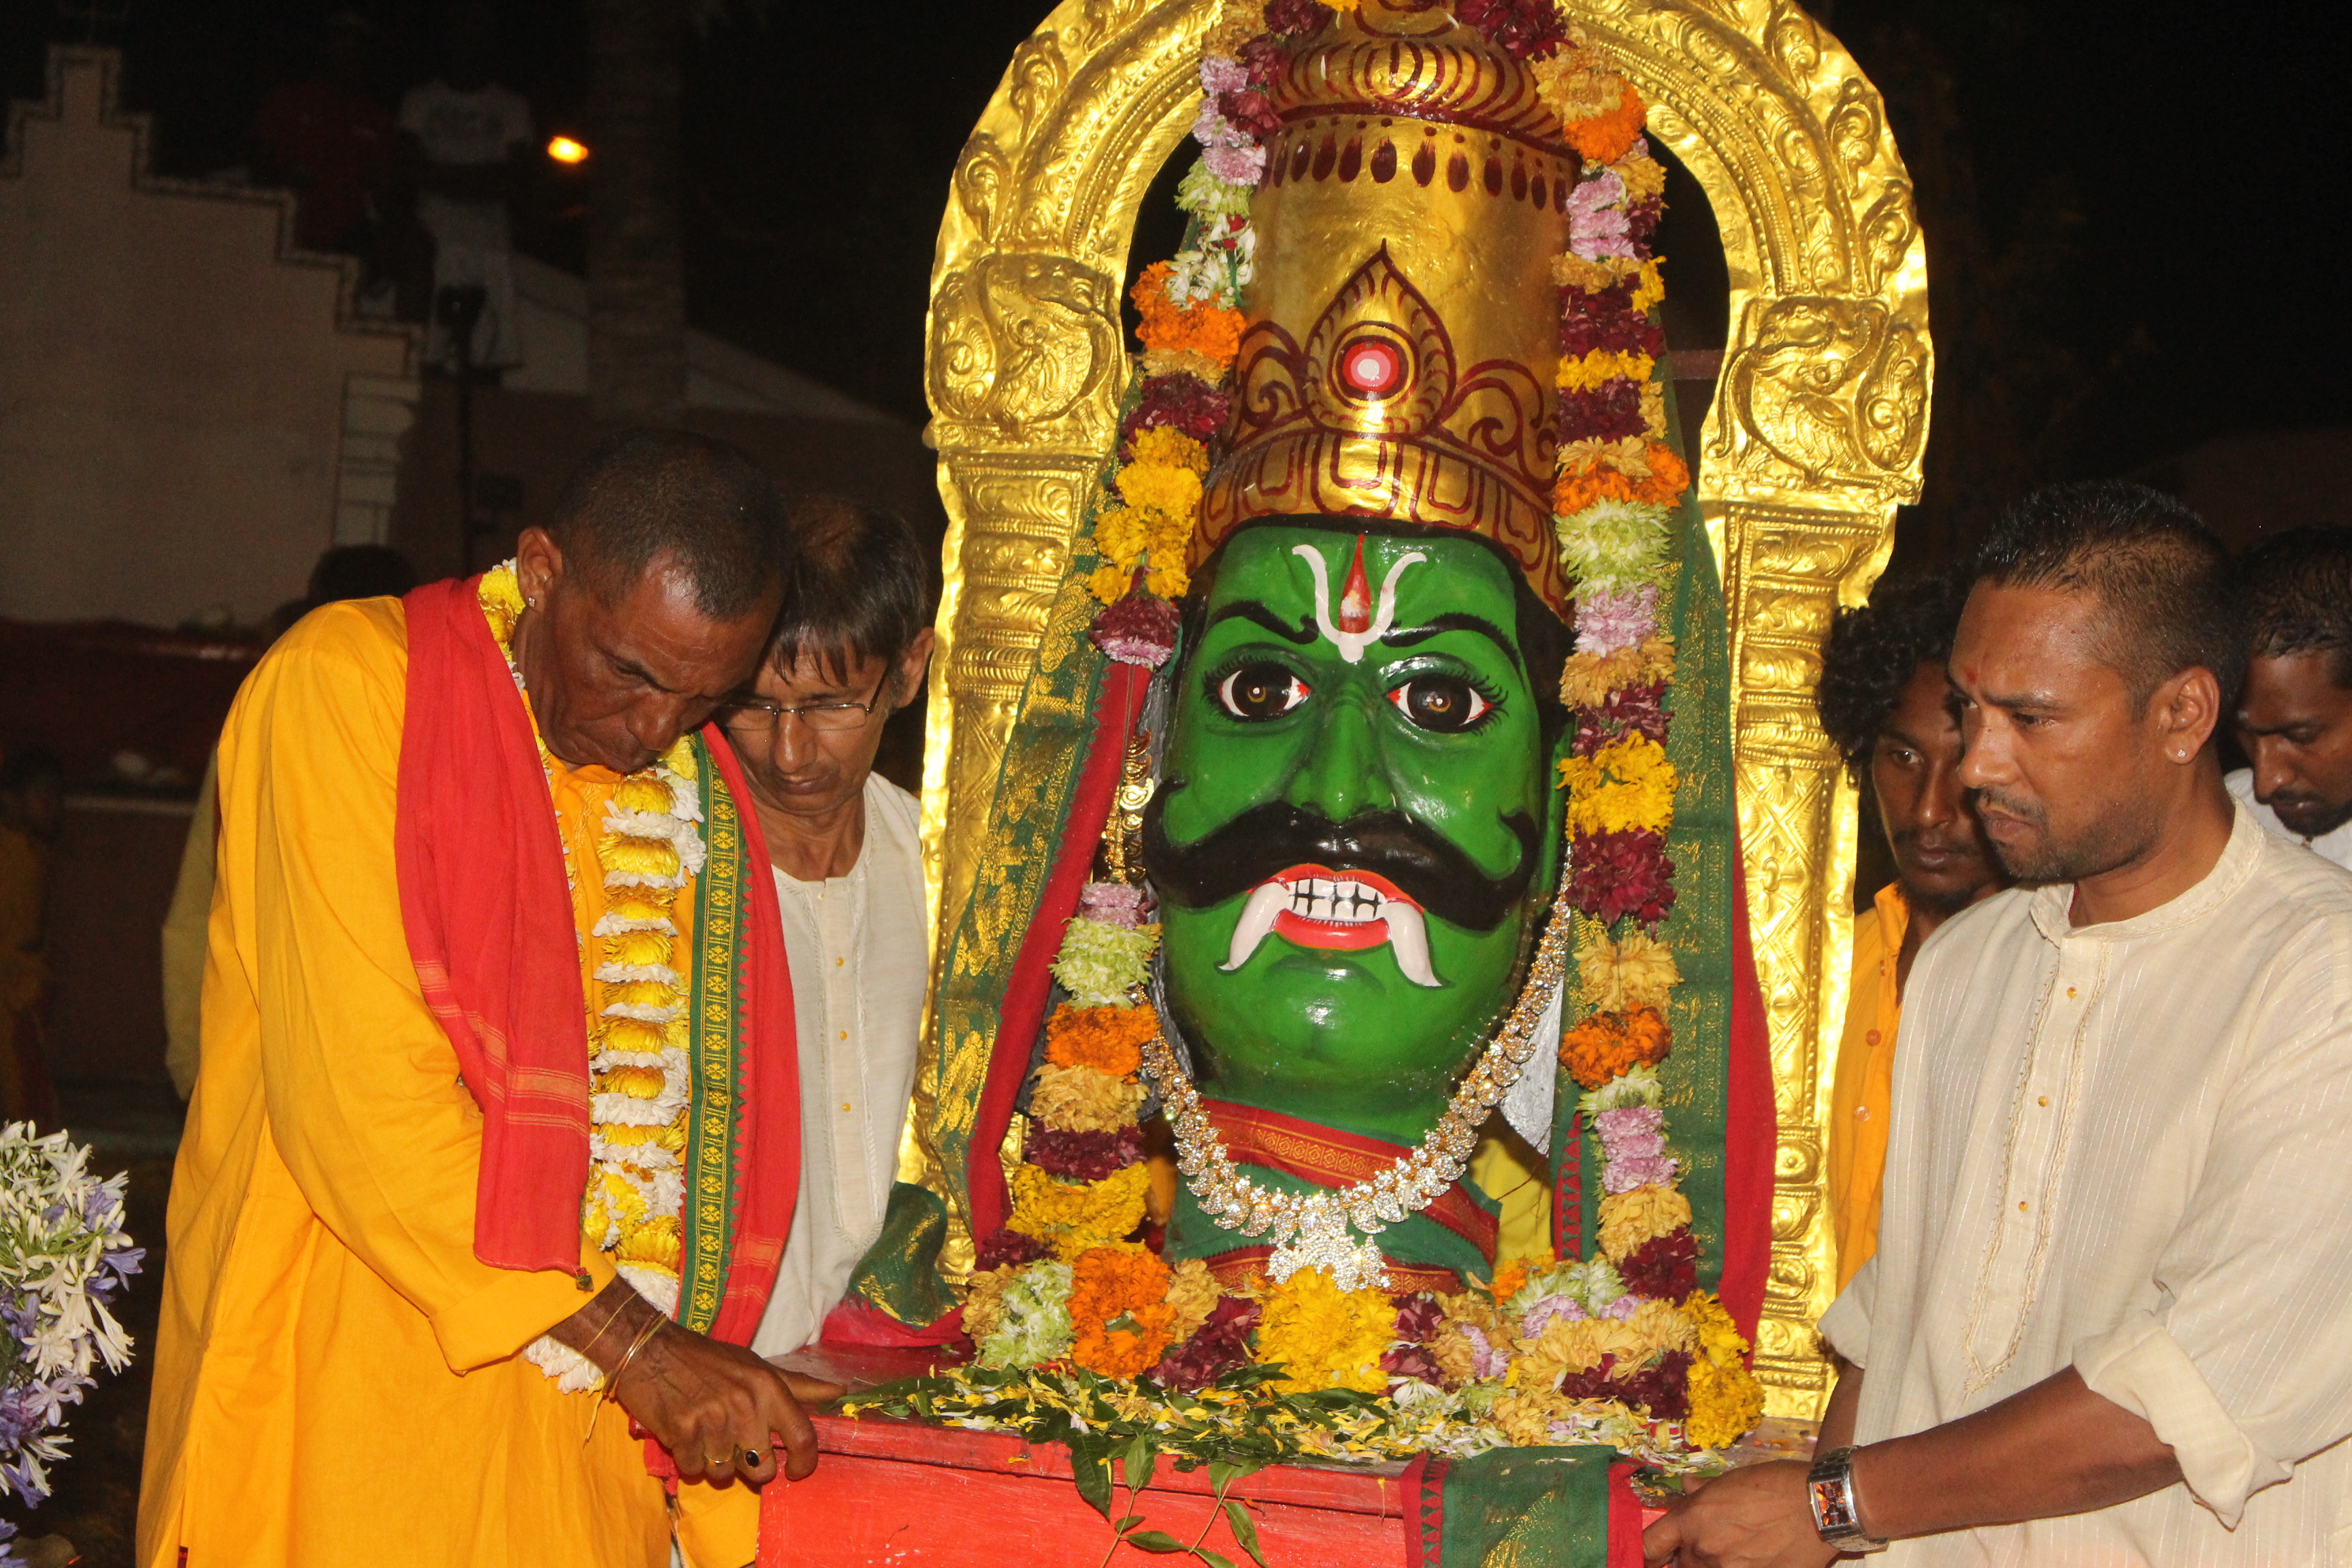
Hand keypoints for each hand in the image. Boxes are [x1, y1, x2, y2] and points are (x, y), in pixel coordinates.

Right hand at [613, 1324, 830, 1486]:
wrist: (650, 1351)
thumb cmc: (707, 1359)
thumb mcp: (756, 1366)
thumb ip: (798, 1386)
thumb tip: (839, 1391)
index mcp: (768, 1388)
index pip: (803, 1437)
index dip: (806, 1462)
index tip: (797, 1470)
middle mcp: (745, 1406)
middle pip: (764, 1468)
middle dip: (752, 1466)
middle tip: (736, 1446)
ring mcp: (713, 1423)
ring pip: (726, 1474)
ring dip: (717, 1463)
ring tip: (707, 1436)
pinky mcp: (682, 1435)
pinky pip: (694, 1470)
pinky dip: (689, 1460)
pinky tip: (685, 1436)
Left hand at [1643, 1461, 1839, 1567]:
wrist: (1819, 1507)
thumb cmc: (1775, 1485)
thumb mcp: (1730, 1480)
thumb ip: (1703, 1491)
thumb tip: (1687, 1487)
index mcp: (1692, 1520)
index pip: (1649, 1546)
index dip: (1646, 1553)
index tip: (1651, 1554)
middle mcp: (1704, 1551)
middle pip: (1681, 1564)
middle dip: (1688, 1557)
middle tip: (1711, 1542)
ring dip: (1712, 1564)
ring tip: (1737, 1549)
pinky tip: (1753, 1559)